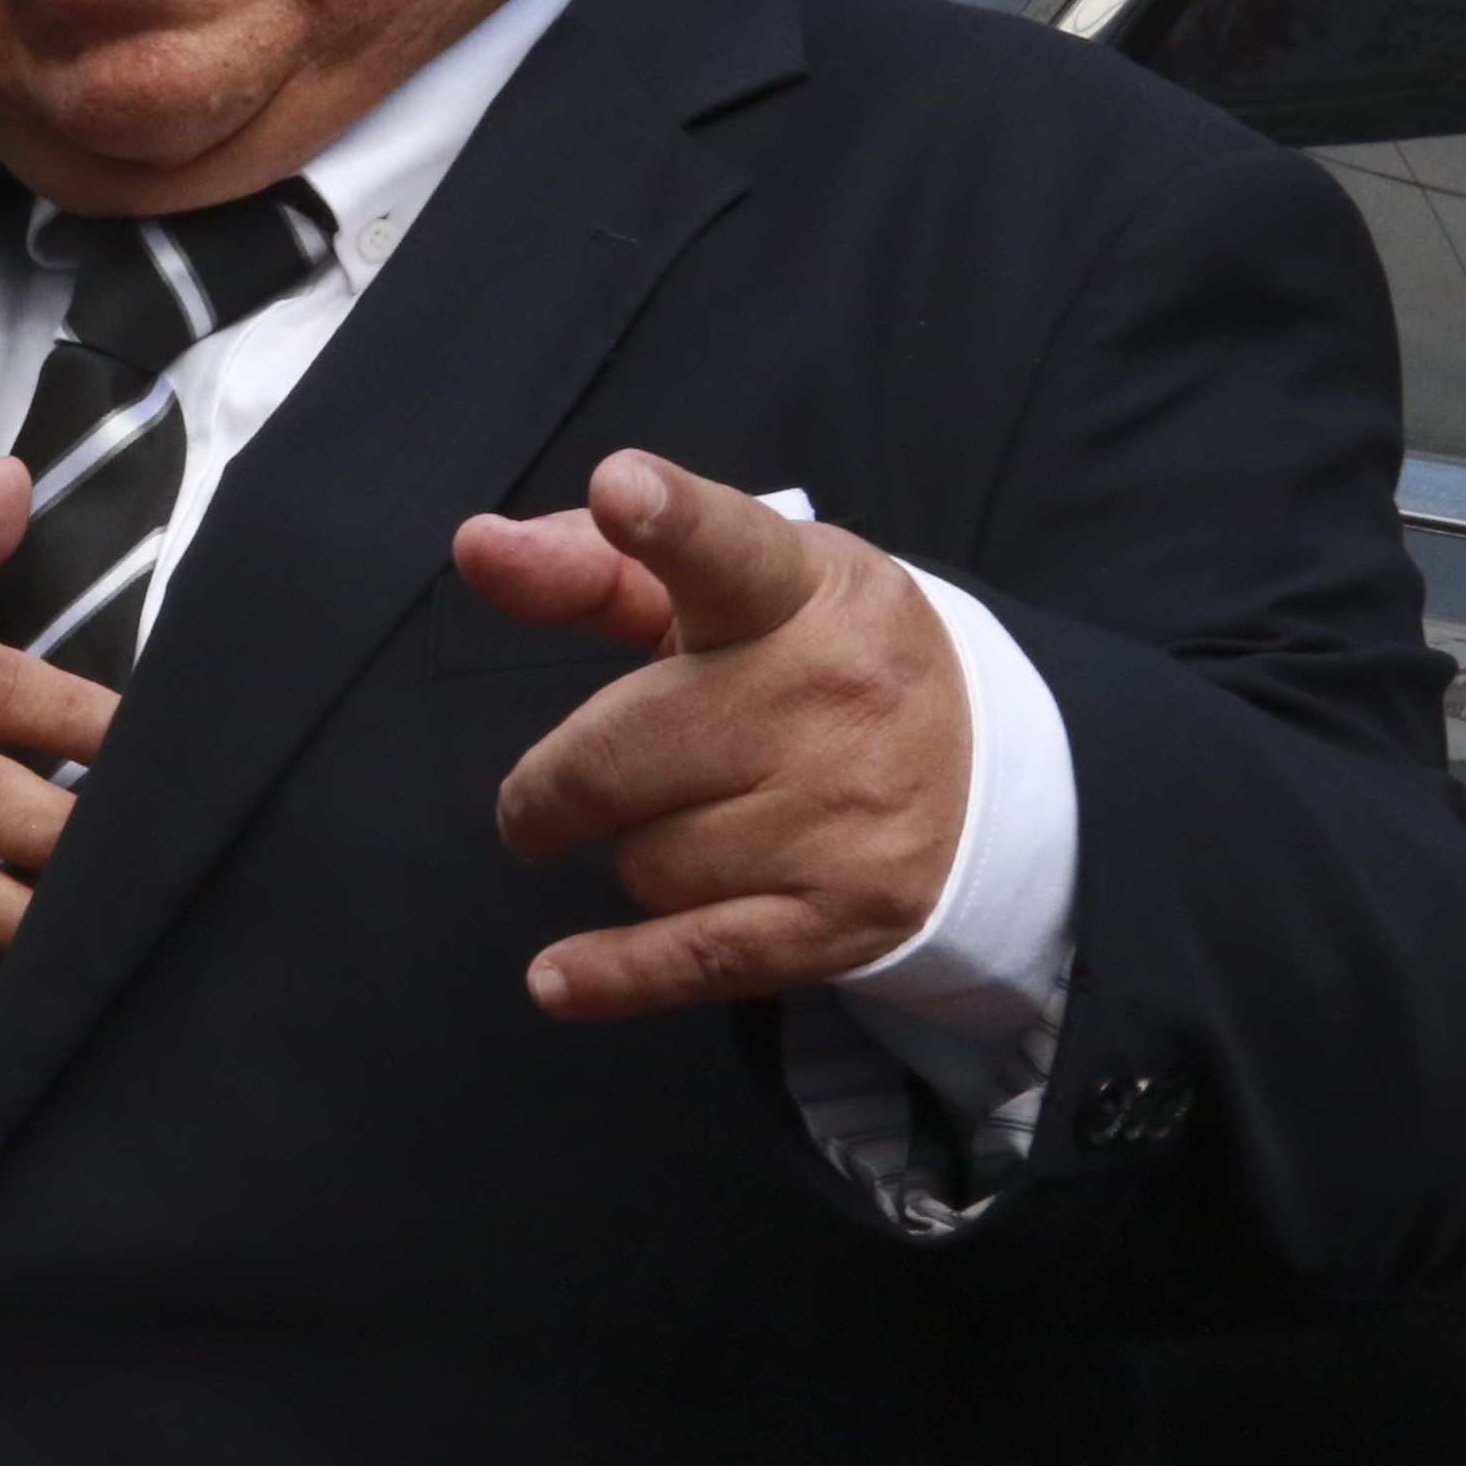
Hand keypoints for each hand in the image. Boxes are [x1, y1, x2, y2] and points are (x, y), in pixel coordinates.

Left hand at [458, 449, 970, 1020]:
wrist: (989, 781)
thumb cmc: (816, 664)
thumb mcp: (731, 593)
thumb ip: (591, 566)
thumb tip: (477, 547)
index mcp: (801, 589)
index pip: (727, 548)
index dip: (669, 518)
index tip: (622, 489)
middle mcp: (829, 695)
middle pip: (617, 755)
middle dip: (553, 790)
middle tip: (545, 801)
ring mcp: (843, 814)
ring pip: (645, 861)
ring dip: (633, 851)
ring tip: (694, 822)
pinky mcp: (843, 917)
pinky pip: (690, 956)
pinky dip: (610, 974)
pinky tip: (558, 977)